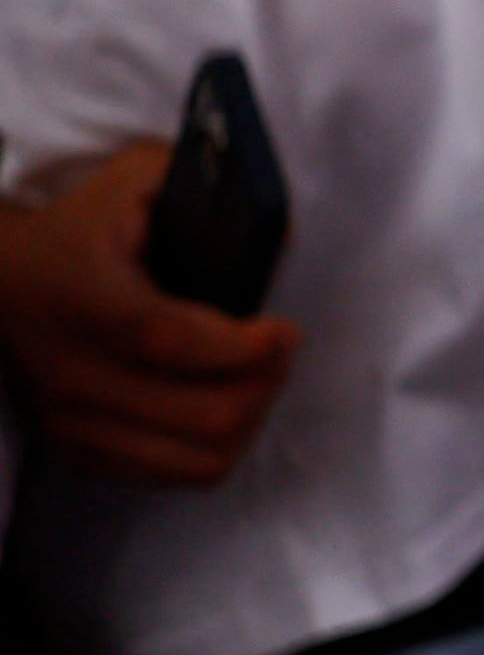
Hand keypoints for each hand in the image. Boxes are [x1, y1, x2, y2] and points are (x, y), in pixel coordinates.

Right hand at [0, 142, 299, 486]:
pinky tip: (222, 402)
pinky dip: (214, 447)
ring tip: (258, 378)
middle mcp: (71, 369)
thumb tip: (276, 234)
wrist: (0, 281)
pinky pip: (174, 475)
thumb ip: (203, 185)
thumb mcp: (135, 180)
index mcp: (83, 297)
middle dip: (266, 382)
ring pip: (198, 459)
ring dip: (250, 420)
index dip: (243, 346)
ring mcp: (71, 418)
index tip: (283, 329)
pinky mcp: (77, 447)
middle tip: (279, 349)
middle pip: (202, 415)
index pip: (168, 340)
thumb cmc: (81, 227)